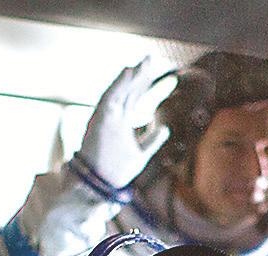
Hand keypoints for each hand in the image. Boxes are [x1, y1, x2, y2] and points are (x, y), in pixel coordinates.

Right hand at [77, 56, 172, 188]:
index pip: (137, 98)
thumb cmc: (117, 172)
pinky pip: (109, 97)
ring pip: (120, 90)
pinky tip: (128, 71)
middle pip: (129, 90)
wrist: (101, 185)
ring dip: (131, 75)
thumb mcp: (141, 155)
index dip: (150, 86)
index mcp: (122, 122)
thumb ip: (152, 141)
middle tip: (152, 59)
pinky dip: (118, 84)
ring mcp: (106, 117)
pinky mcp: (99, 119)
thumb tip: (165, 129)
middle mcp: (113, 116)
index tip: (168, 78)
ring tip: (143, 62)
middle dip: (141, 75)